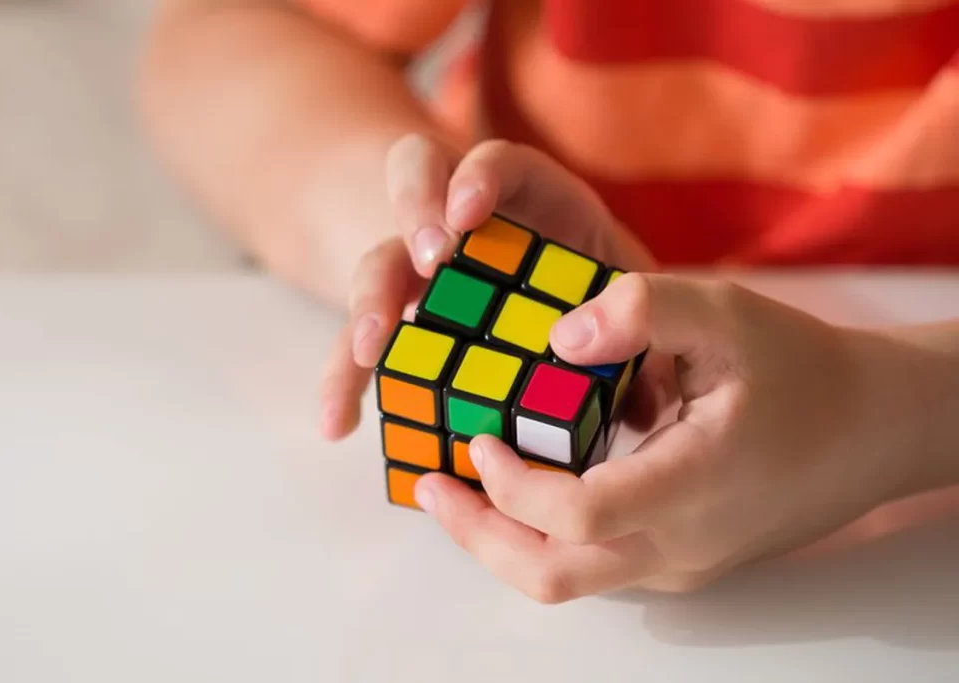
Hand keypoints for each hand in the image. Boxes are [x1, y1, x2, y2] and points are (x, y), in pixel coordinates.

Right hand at [319, 135, 661, 440]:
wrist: (570, 323)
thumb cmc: (608, 304)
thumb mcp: (632, 306)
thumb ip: (640, 335)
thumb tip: (649, 395)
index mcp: (535, 201)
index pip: (500, 163)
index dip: (480, 178)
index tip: (469, 215)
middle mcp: (468, 224)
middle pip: (416, 186)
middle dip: (415, 214)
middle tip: (430, 261)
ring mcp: (427, 272)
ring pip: (380, 263)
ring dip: (370, 302)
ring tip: (369, 349)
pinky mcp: (403, 324)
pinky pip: (362, 346)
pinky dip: (345, 381)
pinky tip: (339, 423)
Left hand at [411, 273, 927, 600]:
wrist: (868, 429)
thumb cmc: (801, 367)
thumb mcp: (728, 313)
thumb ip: (643, 311)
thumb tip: (557, 339)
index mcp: (693, 485)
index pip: (576, 515)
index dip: (511, 484)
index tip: (479, 437)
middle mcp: (680, 543)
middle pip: (554, 576)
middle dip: (478, 535)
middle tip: (430, 485)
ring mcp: (679, 564)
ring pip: (569, 581)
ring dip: (502, 540)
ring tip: (460, 486)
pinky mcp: (680, 563)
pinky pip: (594, 565)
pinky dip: (541, 535)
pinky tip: (521, 485)